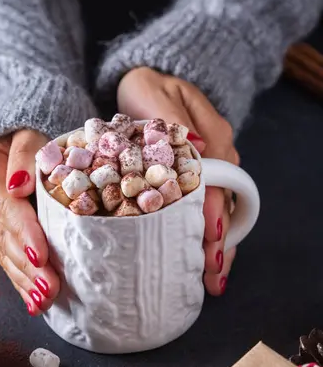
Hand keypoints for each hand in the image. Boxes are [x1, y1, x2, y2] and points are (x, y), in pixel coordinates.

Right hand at [0, 129, 59, 315]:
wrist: (17, 149)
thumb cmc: (30, 142)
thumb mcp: (31, 137)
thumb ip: (26, 156)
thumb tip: (18, 186)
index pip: (3, 204)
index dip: (23, 230)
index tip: (41, 253)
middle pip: (2, 234)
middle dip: (27, 263)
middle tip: (49, 286)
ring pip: (2, 252)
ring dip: (25, 278)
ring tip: (46, 299)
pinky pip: (5, 260)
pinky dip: (21, 281)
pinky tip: (35, 302)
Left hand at [118, 67, 239, 295]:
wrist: (144, 86)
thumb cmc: (145, 91)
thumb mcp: (153, 95)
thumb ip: (171, 118)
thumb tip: (196, 146)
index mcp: (210, 137)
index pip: (214, 183)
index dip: (211, 214)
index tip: (209, 242)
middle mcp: (217, 157)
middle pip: (223, 205)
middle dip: (219, 242)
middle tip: (211, 275)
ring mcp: (211, 169)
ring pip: (219, 213)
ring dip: (216, 246)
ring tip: (211, 280)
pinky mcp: (197, 180)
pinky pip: (206, 211)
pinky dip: (204, 237)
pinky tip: (201, 262)